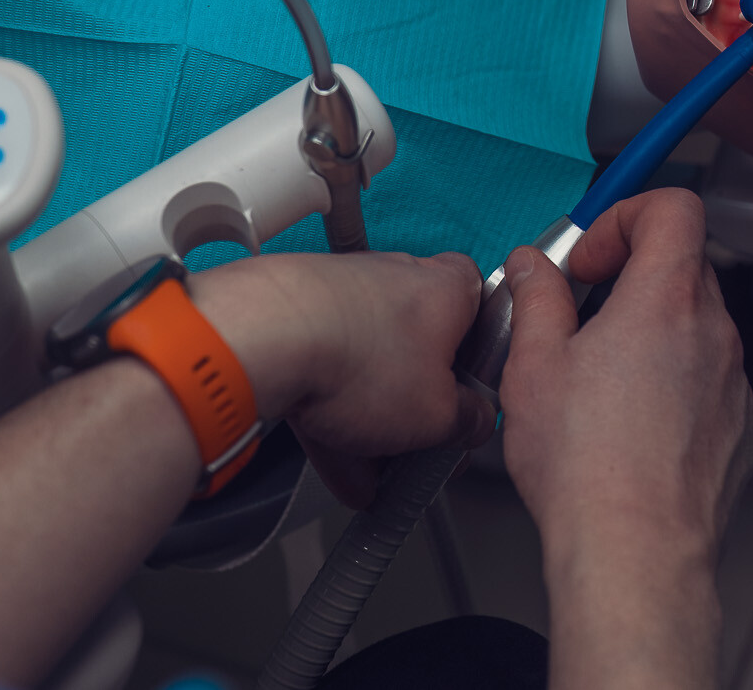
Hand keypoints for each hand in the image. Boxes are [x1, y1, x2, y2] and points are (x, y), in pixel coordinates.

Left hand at [191, 251, 493, 505]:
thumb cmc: (362, 358)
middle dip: (416, 410)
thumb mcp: (439, 415)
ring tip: (364, 475)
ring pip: (370, 367)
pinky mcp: (303, 312)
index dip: (479, 369)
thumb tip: (474, 423)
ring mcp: (348, 291)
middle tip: (414, 451)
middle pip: (422, 352)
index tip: (470, 407)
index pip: (486, 316)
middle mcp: (402, 277)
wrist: (267, 336)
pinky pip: (328, 369)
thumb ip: (469, 421)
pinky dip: (332, 411)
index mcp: (451, 288)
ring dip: (370, 423)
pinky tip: (332, 461)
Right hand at [499, 190, 752, 558]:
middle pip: (685, 266)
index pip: (676, 208)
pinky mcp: (740, 429)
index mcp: (666, 299)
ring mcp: (734, 382)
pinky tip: (631, 428)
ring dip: (653, 335)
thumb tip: (531, 268)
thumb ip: (535, 298)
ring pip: (697, 328)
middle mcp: (714, 332)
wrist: (636, 552)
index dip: (629, 215)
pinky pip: (709, 382)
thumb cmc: (587, 468)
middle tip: (582, 315)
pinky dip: (675, 385)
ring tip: (599, 381)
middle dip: (632, 278)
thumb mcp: (534, 365)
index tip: (592, 258)